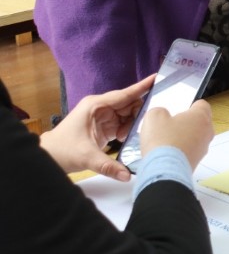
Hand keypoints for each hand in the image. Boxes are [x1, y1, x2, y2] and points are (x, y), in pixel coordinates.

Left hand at [38, 75, 154, 179]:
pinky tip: (124, 138)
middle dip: (138, 113)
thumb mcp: (86, 157)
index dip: (141, 87)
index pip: (124, 94)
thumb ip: (108, 166)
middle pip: (129, 103)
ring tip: (127, 136)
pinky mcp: (104, 126)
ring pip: (128, 114)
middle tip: (144, 125)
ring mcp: (102, 116)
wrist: (48, 157)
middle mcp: (100, 107)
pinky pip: (123, 123)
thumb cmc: (62, 151)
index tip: (156, 78)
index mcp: (95, 106)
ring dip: (132, 124)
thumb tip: (127, 176)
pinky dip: (127, 130)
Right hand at [139, 100, 214, 171]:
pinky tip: (167, 153)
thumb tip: (162, 115)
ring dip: (184, 138)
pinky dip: (181, 151)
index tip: (181, 108)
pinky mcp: (196, 161)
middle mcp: (207, 131)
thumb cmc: (163, 141)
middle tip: (170, 125)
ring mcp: (203, 148)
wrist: (164, 170)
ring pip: (195, 138)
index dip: (189, 106)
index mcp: (200, 116)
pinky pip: (190, 151)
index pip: (201, 105)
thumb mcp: (154, 117)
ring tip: (166, 140)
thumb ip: (160, 111)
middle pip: (199, 122)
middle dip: (186, 123)